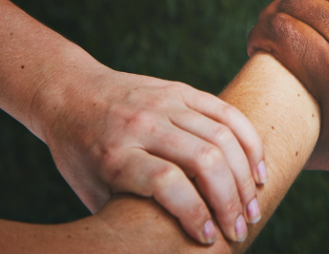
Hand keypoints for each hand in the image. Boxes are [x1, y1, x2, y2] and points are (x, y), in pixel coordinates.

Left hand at [37, 63, 265, 244]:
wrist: (70, 92)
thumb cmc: (79, 152)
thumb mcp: (90, 190)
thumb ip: (125, 213)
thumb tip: (165, 246)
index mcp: (115, 155)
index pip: (166, 182)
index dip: (194, 213)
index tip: (208, 239)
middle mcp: (143, 125)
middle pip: (203, 160)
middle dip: (230, 200)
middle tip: (241, 228)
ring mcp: (166, 102)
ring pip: (222, 137)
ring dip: (245, 177)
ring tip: (253, 207)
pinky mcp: (182, 89)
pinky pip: (227, 112)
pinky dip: (249, 142)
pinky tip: (258, 170)